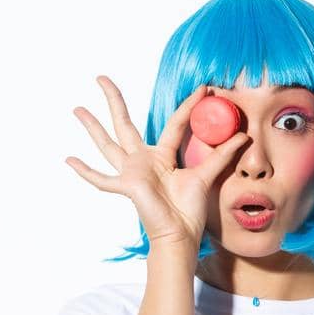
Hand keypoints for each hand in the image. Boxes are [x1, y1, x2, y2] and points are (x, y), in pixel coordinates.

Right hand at [65, 76, 249, 253]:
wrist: (180, 236)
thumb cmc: (189, 211)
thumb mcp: (206, 176)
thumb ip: (221, 155)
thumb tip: (244, 136)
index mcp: (163, 156)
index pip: (175, 123)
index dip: (190, 106)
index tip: (202, 87)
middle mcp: (143, 161)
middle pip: (124, 124)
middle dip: (114, 100)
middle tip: (101, 78)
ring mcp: (131, 172)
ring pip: (108, 144)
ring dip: (92, 127)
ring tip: (77, 108)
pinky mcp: (127, 186)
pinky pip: (103, 179)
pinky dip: (86, 171)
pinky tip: (68, 160)